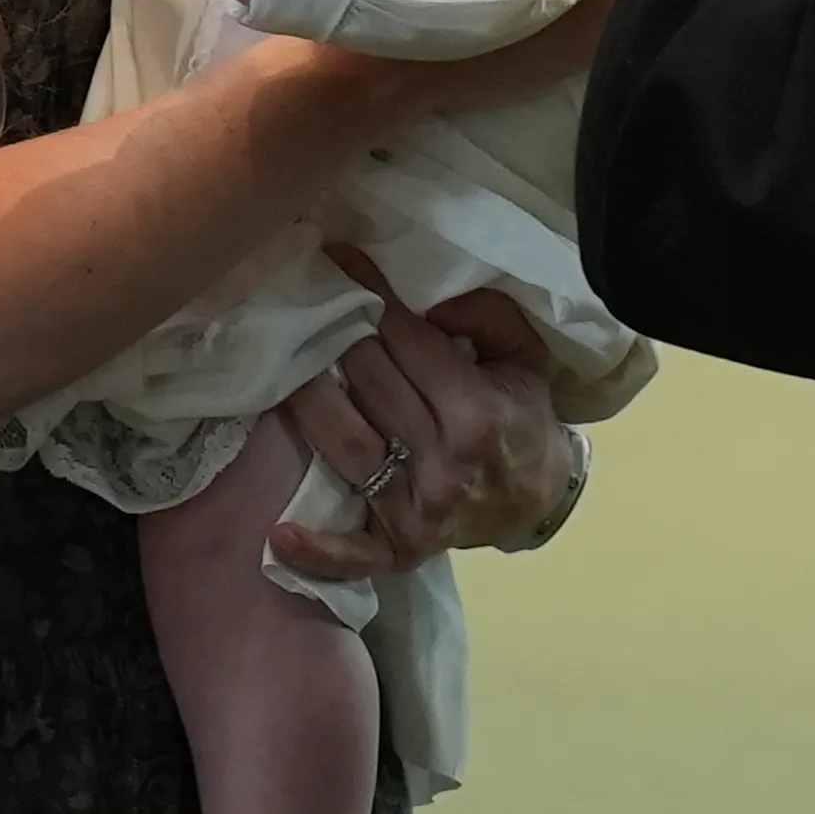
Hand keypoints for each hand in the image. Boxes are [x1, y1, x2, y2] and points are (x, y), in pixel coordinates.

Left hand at [261, 285, 578, 583]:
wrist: (537, 499)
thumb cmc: (522, 417)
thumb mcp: (525, 355)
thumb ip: (487, 315)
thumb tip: (431, 298)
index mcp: (478, 412)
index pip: (408, 342)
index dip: (372, 296)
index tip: (339, 259)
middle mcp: (446, 463)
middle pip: (370, 384)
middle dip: (337, 337)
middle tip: (306, 300)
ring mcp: (420, 512)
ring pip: (346, 446)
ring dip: (304, 402)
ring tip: (278, 366)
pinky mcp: (401, 549)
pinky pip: (353, 554)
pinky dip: (316, 550)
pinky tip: (277, 535)